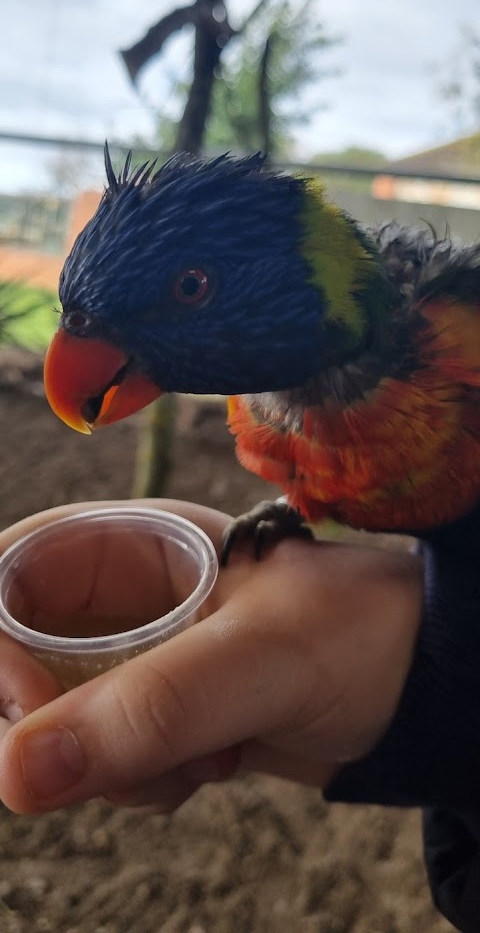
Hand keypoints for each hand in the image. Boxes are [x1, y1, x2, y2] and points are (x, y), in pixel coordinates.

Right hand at [0, 499, 422, 813]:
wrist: (424, 690)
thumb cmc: (361, 635)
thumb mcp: (259, 661)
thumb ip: (148, 708)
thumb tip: (15, 772)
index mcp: (140, 541)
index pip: (13, 569)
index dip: (3, 637)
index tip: (33, 709)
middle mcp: (131, 594)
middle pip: (27, 652)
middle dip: (56, 720)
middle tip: (118, 754)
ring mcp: (146, 655)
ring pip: (63, 718)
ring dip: (113, 762)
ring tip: (201, 754)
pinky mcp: (166, 709)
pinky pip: (109, 756)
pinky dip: (144, 780)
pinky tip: (216, 765)